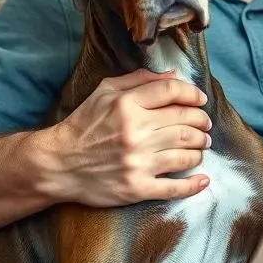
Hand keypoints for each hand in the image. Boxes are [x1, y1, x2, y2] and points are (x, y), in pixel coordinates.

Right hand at [46, 69, 211, 205]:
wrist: (58, 164)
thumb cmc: (83, 126)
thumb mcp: (104, 92)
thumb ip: (138, 80)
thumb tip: (172, 74)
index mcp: (126, 105)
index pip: (172, 92)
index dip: (193, 94)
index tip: (201, 100)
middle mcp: (135, 133)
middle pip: (185, 123)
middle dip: (202, 123)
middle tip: (205, 125)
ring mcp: (137, 162)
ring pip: (186, 153)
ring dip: (200, 148)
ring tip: (202, 146)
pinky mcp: (136, 188)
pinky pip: (174, 187)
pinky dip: (194, 184)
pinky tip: (203, 179)